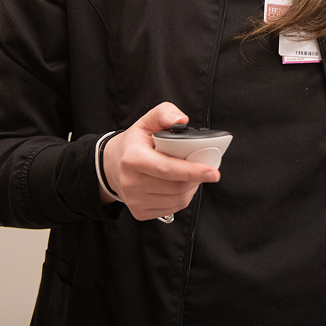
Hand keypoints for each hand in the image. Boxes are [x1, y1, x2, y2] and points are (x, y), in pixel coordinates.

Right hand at [100, 102, 219, 219]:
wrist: (112, 166)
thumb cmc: (134, 143)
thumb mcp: (146, 121)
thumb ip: (165, 114)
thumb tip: (181, 120)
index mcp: (133, 159)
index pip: (167, 168)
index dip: (192, 171)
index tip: (213, 172)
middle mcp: (132, 183)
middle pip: (176, 186)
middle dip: (196, 177)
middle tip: (202, 166)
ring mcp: (135, 201)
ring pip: (178, 199)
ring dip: (191, 187)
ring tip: (188, 173)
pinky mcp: (140, 212)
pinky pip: (172, 208)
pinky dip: (182, 197)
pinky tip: (179, 184)